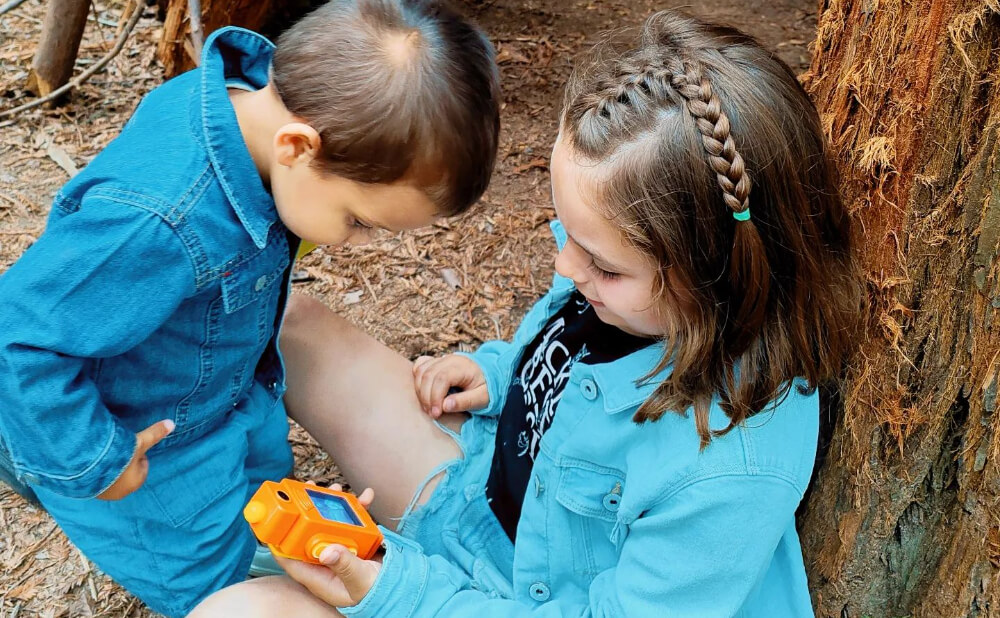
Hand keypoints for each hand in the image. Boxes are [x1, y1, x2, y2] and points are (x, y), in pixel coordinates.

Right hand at [97, 419, 173, 499]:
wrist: (89, 466)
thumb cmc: (120, 456)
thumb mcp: (140, 442)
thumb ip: (155, 434)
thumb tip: (172, 423)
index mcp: (136, 482)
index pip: (142, 466)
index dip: (136, 454)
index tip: (129, 448)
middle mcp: (122, 492)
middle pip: (127, 473)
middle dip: (123, 463)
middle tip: (116, 451)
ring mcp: (105, 494)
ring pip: (112, 478)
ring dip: (109, 469)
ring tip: (104, 456)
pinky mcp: (90, 492)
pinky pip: (97, 481)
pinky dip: (96, 474)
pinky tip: (93, 463)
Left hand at [276, 484, 381, 607]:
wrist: (399, 587)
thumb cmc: (375, 592)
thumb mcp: (359, 580)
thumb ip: (344, 566)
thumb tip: (326, 551)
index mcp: (318, 576)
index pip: (291, 557)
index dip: (281, 538)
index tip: (277, 516)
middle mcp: (325, 562)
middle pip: (308, 534)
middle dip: (309, 510)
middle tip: (312, 490)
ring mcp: (339, 551)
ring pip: (329, 524)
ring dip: (333, 505)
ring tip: (337, 489)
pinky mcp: (354, 543)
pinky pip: (352, 523)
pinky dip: (358, 510)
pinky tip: (366, 498)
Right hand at [412, 354, 487, 416]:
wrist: (492, 375)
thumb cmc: (487, 388)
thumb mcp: (482, 398)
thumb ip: (464, 402)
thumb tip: (445, 406)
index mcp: (463, 367)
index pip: (441, 379)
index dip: (435, 397)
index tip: (437, 413)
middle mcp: (450, 359)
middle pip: (428, 375)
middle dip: (426, 397)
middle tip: (432, 414)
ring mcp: (442, 359)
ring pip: (421, 371)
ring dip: (420, 391)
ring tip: (429, 407)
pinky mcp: (436, 362)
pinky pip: (420, 366)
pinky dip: (418, 380)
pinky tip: (424, 393)